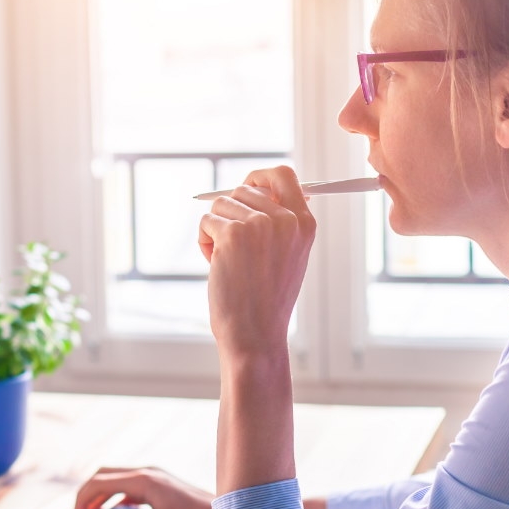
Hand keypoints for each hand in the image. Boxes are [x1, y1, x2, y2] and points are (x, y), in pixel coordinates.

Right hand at [73, 466, 215, 508]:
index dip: (82, 501)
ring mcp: (154, 475)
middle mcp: (146, 472)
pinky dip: (117, 499)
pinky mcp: (160, 483)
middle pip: (104, 475)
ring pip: (116, 479)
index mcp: (142, 480)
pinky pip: (129, 486)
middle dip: (88, 495)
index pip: (99, 482)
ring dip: (102, 497)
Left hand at [198, 166, 315, 358]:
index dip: (259, 177)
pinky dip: (204, 242)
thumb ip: (280, 221)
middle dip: (230, 214)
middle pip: (243, 189)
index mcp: (304, 223)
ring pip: (221, 204)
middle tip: (233, 248)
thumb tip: (257, 187)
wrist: (255, 333)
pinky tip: (216, 266)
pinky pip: (206, 221)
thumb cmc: (266, 299)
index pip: (283, 175)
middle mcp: (286, 219)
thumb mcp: (288, 255)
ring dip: (215, 230)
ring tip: (227, 261)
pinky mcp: (232, 234)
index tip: (246, 186)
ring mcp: (259, 225)